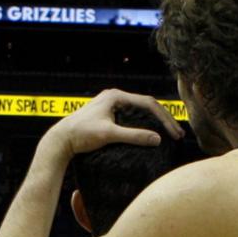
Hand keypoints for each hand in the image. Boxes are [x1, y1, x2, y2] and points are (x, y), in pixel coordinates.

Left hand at [40, 89, 183, 162]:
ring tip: (169, 134)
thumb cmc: (81, 135)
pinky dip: (144, 125)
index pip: (148, 103)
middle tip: (177, 134)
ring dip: (155, 122)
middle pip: (146, 105)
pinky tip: (151, 134)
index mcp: (116, 96)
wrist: (60, 140)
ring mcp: (110, 105)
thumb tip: (157, 139)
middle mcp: (114, 97)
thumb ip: (133, 136)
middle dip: (163, 119)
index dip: (164, 118)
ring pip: (139, 111)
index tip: (174, 133)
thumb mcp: (109, 135)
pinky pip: (131, 117)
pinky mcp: (107, 115)